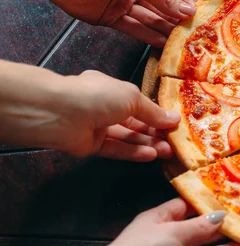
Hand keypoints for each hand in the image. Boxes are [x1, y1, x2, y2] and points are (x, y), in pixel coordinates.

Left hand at [45, 0, 195, 47]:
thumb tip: (187, 11)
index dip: (182, 4)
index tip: (197, 17)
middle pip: (159, 7)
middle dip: (174, 20)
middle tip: (191, 34)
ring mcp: (123, 5)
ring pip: (148, 20)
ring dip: (163, 30)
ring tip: (180, 43)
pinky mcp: (112, 19)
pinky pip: (134, 29)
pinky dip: (147, 36)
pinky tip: (161, 43)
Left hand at [54, 70, 180, 160]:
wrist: (58, 113)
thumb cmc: (97, 96)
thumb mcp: (132, 98)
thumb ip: (153, 112)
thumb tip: (174, 118)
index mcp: (112, 90)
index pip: (139, 104)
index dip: (157, 115)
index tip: (174, 125)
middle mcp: (104, 107)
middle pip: (134, 123)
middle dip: (155, 132)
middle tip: (175, 142)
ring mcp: (96, 127)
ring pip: (127, 138)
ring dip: (148, 144)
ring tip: (167, 151)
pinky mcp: (90, 146)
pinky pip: (115, 149)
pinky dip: (133, 153)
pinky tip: (150, 155)